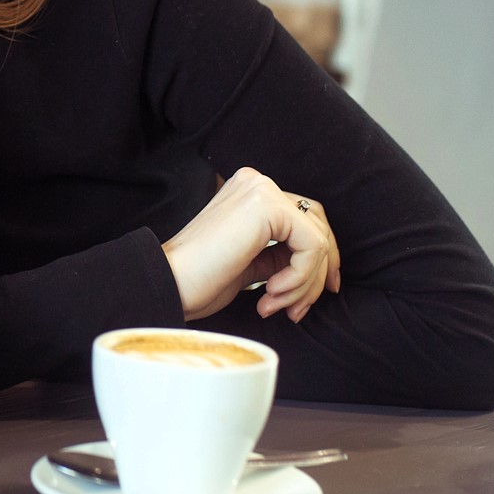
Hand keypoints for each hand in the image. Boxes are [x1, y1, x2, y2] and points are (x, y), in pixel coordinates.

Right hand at [161, 168, 340, 321]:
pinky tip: (270, 293)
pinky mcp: (266, 205)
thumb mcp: (250, 262)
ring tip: (275, 305)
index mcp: (250, 193)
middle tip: (298, 310)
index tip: (307, 299)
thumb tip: (322, 269)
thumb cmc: (201, 280)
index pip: (304, 220)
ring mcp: (262, 190)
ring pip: (317, 239)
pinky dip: (300, 277)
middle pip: (317, 225)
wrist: (171, 283)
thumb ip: (280, 254)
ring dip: (305, 284)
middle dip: (317, 274)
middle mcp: (257, 183)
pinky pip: (311, 245)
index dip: (317, 262)